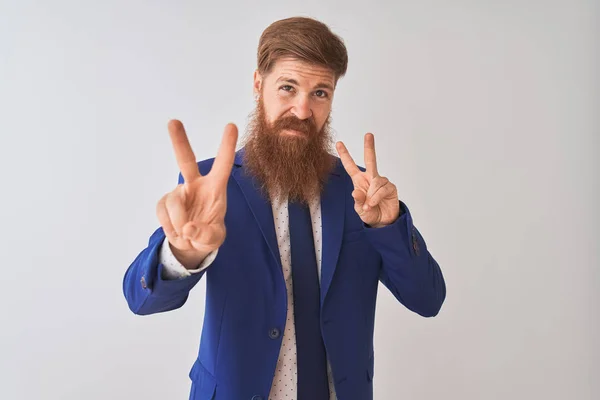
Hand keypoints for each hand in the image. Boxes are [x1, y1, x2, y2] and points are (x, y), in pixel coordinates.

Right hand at [156, 120, 237, 266]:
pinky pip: (163, 213)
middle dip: (179, 141)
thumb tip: (188, 228)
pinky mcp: (164, 203)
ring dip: (179, 223)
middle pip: (186, 160)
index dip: (227, 146)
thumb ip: (205, 235)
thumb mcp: (214, 239)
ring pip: (173, 203)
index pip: (222, 164)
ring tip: (186, 235)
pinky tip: (177, 233)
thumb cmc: (208, 234)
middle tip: (173, 122)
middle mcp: (195, 184)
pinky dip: (170, 227)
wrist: (190, 244)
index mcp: (215, 188)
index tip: (232, 126)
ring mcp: (178, 192)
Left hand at [336, 133, 399, 227]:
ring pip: (376, 182)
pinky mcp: (390, 187)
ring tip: (370, 205)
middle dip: (369, 147)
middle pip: (371, 159)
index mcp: (359, 181)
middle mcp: (371, 178)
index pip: (351, 166)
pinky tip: (374, 203)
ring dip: (371, 195)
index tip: (339, 143)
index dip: (345, 155)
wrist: (383, 222)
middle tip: (368, 134)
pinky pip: (382, 189)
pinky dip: (377, 197)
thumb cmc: (369, 213)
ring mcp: (381, 182)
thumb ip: (358, 201)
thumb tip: (356, 192)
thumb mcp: (359, 209)